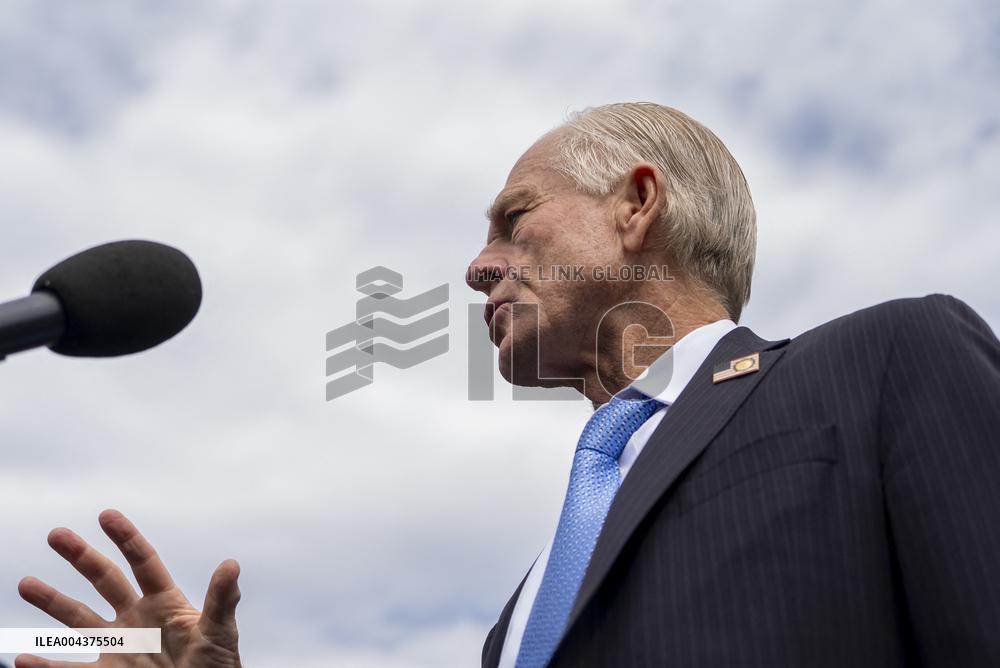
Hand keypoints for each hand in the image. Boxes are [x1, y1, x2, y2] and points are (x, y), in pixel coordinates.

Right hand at [16, 509, 241, 667]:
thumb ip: (222, 601)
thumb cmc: (218, 666)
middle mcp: (137, 618)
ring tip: (25, 584)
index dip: (126, 538)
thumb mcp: (220, 632)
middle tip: (56, 534)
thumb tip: (232, 565)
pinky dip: (46, 666)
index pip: (143, 562)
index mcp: (165, 602)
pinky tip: (23, 659)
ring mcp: (118, 646)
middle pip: (105, 581)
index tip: (106, 515)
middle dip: (81, 557)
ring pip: (79, 619)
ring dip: (52, 602)